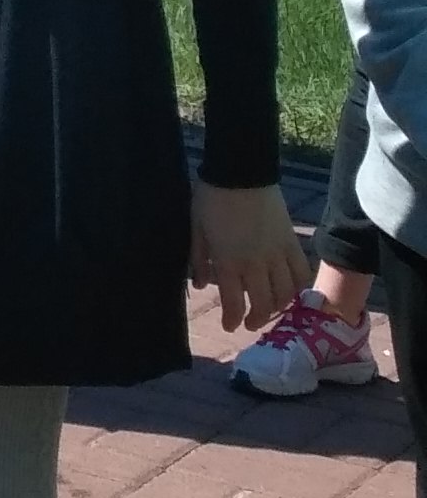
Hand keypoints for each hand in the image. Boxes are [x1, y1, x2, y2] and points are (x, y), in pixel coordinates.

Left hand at [190, 178, 308, 336]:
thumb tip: (199, 285)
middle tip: (249, 323)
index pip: (233, 303)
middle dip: (255, 319)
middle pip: (262, 304)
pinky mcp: (292, 242)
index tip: (230, 327)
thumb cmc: (211, 198)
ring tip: (269, 309)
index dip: (232, 320)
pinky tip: (291, 292)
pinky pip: (301, 273)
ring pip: (285, 294)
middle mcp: (255, 263)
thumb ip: (198, 259)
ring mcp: (277, 254)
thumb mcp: (196, 228)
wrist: (241, 170)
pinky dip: (299, 288)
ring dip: (277, 308)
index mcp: (228, 261)